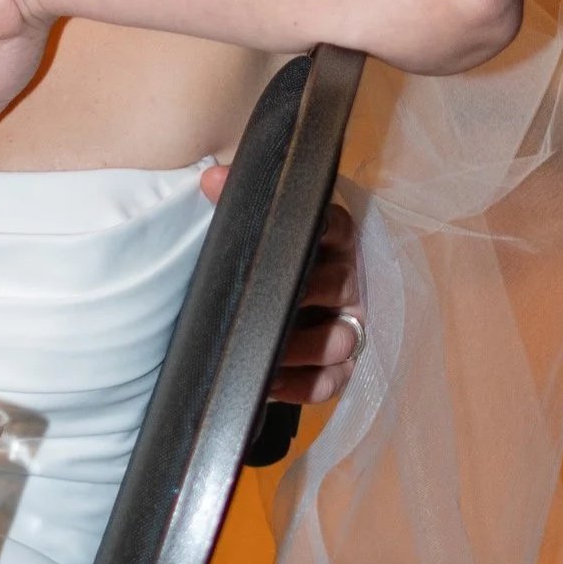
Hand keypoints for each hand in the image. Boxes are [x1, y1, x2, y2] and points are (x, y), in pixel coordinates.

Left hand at [197, 172, 362, 405]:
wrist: (258, 306)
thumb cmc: (258, 262)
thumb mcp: (252, 233)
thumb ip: (234, 200)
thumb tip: (212, 179)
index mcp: (330, 236)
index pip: (331, 225)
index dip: (310, 231)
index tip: (279, 238)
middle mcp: (347, 277)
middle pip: (339, 283)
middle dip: (299, 295)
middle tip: (259, 302)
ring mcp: (350, 325)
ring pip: (341, 338)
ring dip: (300, 347)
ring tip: (261, 349)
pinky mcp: (344, 369)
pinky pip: (331, 381)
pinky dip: (300, 384)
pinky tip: (269, 382)